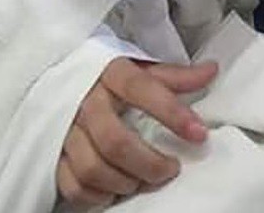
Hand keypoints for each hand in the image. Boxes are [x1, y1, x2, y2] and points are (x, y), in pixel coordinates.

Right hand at [57, 57, 217, 208]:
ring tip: (142, 179)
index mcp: (108, 73)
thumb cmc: (106, 78)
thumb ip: (173, 76)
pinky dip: (98, 194)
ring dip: (125, 181)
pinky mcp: (52, 152)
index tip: (199, 133)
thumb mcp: (138, 69)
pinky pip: (73, 185)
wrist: (56, 76)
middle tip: (170, 168)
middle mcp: (84, 100)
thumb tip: (211, 70)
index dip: (171, 112)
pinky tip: (116, 188)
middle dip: (150, 163)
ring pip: (93, 168)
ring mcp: (64, 128)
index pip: (140, 88)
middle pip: (116, 141)